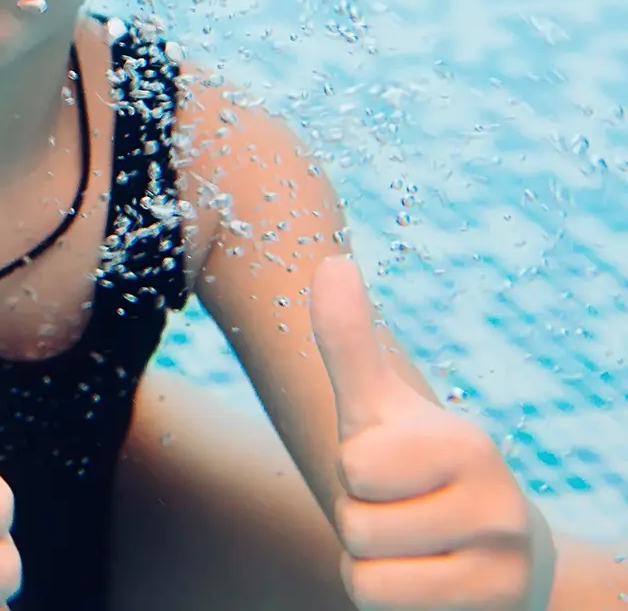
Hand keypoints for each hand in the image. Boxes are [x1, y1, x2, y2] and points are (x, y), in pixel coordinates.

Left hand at [312, 256, 555, 610]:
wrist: (490, 555)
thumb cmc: (415, 471)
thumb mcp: (377, 408)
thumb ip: (347, 342)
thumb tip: (330, 261)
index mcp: (467, 444)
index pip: (353, 466)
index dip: (355, 473)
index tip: (391, 472)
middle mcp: (501, 505)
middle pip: (356, 525)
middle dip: (361, 521)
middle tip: (401, 514)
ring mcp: (506, 568)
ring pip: (367, 575)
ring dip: (372, 565)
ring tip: (412, 548)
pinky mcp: (497, 610)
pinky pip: (383, 607)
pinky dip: (389, 600)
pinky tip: (426, 582)